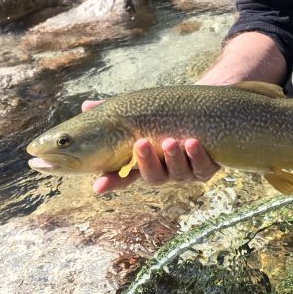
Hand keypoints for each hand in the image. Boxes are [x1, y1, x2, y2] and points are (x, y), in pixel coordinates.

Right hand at [81, 100, 218, 193]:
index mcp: (143, 163)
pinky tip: (193, 141)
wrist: (202, 110)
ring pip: (178, 173)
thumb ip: (115, 113)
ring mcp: (185, 172)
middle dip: (147, 161)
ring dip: (173, 157)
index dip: (110, 182)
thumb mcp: (140, 113)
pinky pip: (202, 168)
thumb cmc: (165, 116)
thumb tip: (86, 106)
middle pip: (152, 177)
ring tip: (171, 140)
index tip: (98, 186)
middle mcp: (163, 171)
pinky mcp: (206, 168)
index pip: (122, 177)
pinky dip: (197, 156)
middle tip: (141, 142)